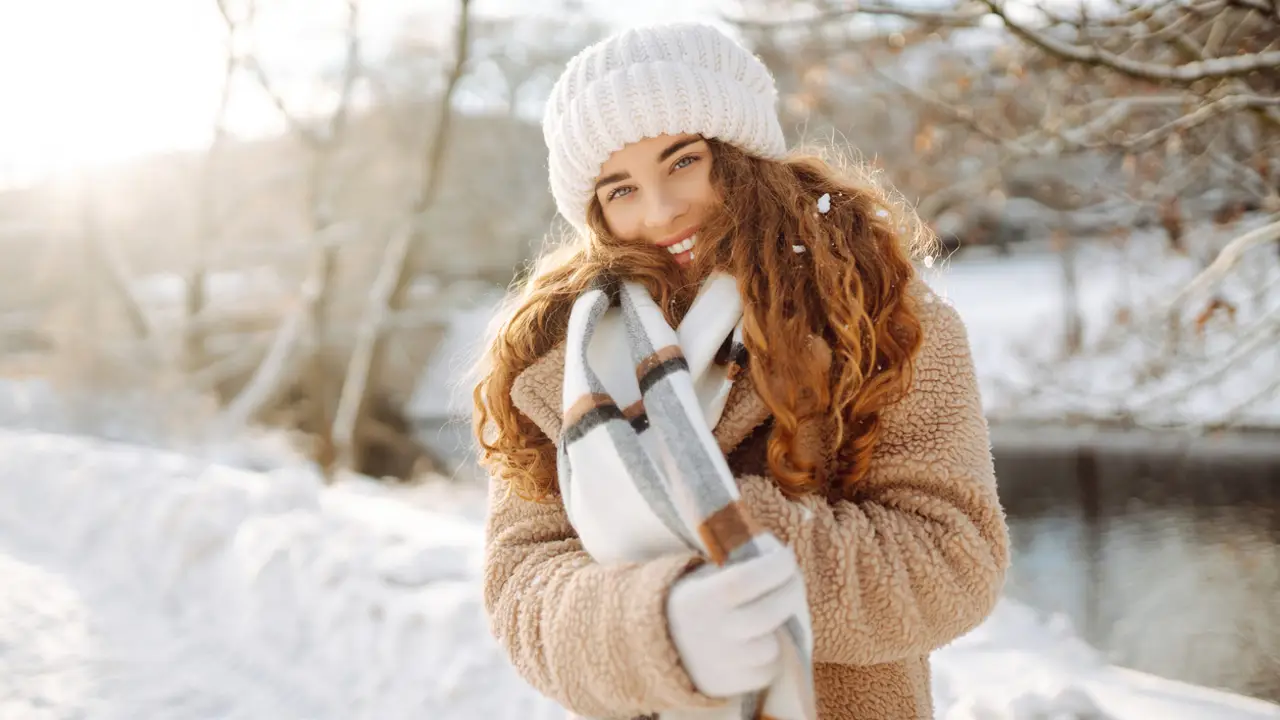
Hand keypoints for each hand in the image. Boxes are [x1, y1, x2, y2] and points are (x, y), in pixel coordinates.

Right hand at [665, 542, 804, 697]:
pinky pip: (766, 671)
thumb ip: (735, 563)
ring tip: (771, 614)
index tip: (786, 555)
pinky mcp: (727, 687)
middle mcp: (709, 634)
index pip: (744, 580)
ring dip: (779, 628)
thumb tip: (778, 554)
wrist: (658, 644)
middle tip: (793, 580)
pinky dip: (769, 656)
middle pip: (766, 615)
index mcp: (698, 599)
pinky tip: (759, 640)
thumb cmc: (694, 599)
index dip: (774, 567)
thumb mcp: (702, 575)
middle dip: (791, 592)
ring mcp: (719, 664)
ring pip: (771, 648)